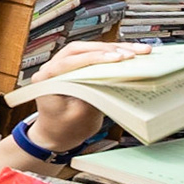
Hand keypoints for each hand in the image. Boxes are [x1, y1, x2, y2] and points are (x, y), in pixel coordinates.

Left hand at [25, 40, 151, 149]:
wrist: (55, 134)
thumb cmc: (62, 128)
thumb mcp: (79, 117)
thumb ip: (92, 97)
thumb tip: (111, 79)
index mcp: (45, 80)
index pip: (69, 62)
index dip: (94, 58)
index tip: (116, 59)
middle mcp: (52, 68)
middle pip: (80, 50)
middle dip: (108, 50)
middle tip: (131, 54)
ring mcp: (63, 65)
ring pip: (89, 49)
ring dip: (113, 49)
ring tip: (138, 51)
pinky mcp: (76, 67)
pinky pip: (94, 55)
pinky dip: (112, 54)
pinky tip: (130, 53)